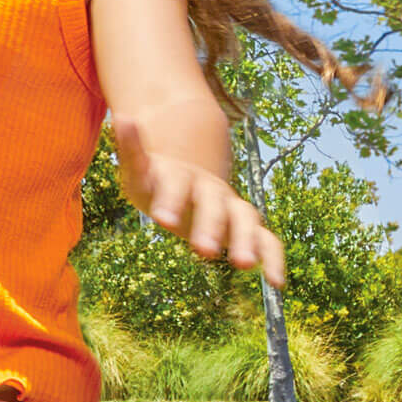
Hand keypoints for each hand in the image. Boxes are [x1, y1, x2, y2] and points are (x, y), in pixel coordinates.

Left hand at [141, 154, 285, 289]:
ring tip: (243, 265)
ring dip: (246, 241)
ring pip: (245, 219)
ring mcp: (230, 205)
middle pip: (214, 204)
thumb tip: (124, 118)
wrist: (185, 178)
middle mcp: (211, 189)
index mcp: (182, 175)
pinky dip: (273, 257)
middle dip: (210, 225)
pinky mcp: (244, 225)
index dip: (171, 199)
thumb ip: (133, 149)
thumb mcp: (139, 168)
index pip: (177, 185)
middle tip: (203, 250)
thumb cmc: (156, 179)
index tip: (162, 220)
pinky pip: (266, 239)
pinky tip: (277, 283)